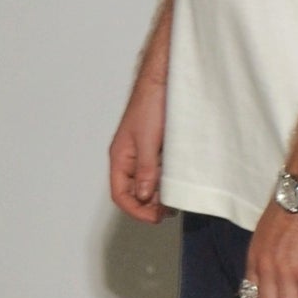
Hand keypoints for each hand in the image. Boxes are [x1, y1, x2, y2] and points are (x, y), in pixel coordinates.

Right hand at [108, 76, 166, 222]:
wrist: (164, 80)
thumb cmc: (150, 103)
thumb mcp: (148, 140)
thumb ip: (144, 170)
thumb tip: (143, 196)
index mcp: (120, 157)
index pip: (120, 194)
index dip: (135, 210)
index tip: (154, 218)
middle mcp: (129, 158)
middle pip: (133, 193)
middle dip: (149, 205)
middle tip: (169, 211)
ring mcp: (143, 154)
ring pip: (147, 184)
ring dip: (159, 195)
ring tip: (175, 200)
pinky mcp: (157, 148)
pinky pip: (158, 171)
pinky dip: (166, 181)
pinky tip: (177, 183)